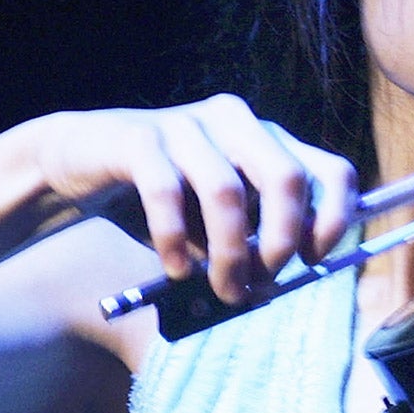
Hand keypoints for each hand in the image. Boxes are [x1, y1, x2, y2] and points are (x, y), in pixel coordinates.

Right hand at [28, 95, 357, 304]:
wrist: (78, 159)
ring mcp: (188, 125)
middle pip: (286, 177)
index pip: (331, 170)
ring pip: (227, 191)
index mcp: (267, 139)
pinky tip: (177, 269)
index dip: (335, 219)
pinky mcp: (140, 138)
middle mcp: (236, 122)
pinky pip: (166, 193)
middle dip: (282, 240)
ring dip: (229, 254)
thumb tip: (276, 283)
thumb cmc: (161, 197)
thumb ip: (251, 239)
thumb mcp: (217, 218)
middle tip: (265, 282)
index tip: (314, 261)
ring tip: (221, 290)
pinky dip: (175, 240)